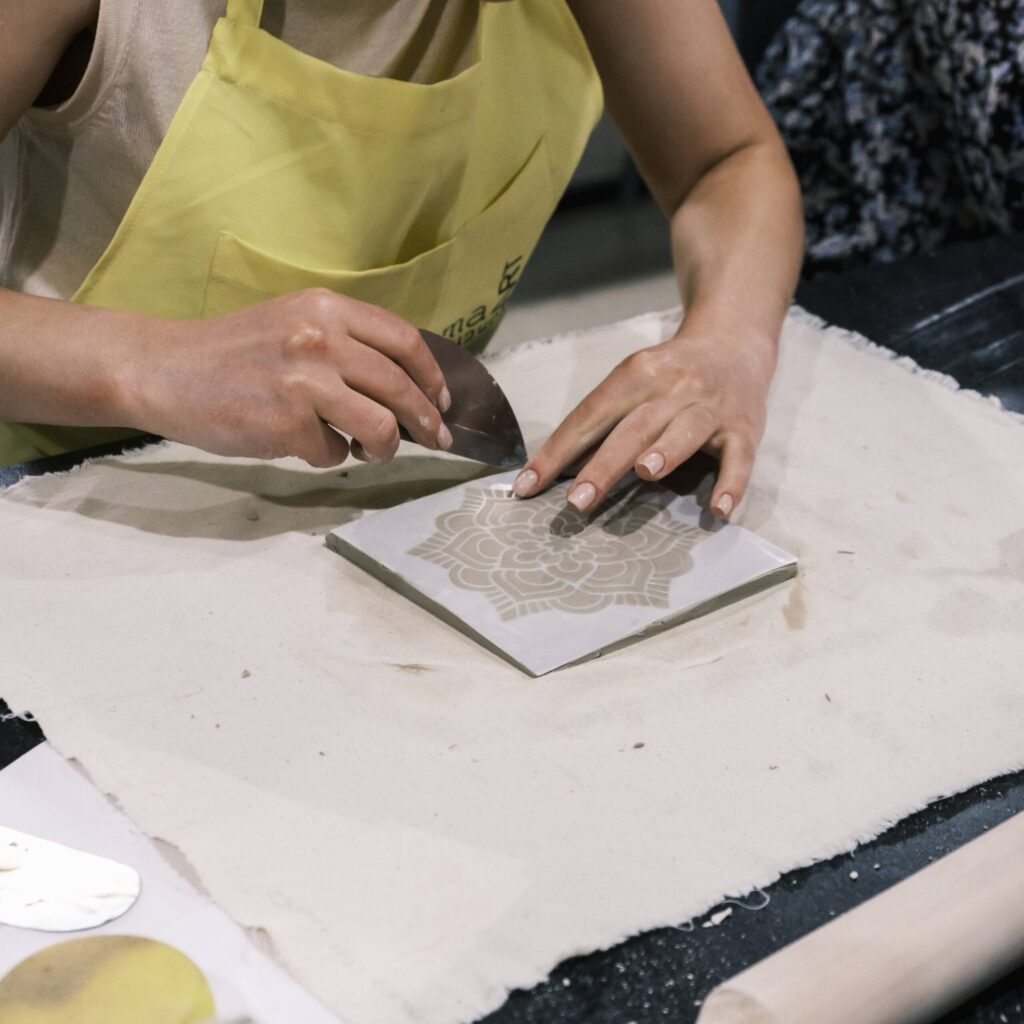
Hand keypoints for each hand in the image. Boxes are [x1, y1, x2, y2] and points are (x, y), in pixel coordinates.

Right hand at [126, 289, 452, 466]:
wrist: (164, 370)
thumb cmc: (231, 353)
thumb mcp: (292, 324)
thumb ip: (344, 344)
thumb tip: (403, 388)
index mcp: (326, 308)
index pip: (404, 340)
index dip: (432, 375)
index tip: (443, 400)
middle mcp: (320, 338)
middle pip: (400, 387)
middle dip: (426, 420)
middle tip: (435, 439)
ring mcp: (304, 381)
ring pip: (381, 427)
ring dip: (386, 448)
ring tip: (372, 451)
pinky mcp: (286, 423)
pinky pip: (333, 453)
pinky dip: (328, 458)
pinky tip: (309, 447)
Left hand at [513, 321, 777, 516]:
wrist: (734, 342)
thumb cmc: (670, 374)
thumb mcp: (634, 381)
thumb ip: (604, 420)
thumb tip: (557, 468)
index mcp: (637, 374)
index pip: (590, 415)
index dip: (558, 451)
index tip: (528, 486)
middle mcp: (673, 387)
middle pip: (634, 427)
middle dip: (604, 464)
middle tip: (577, 501)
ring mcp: (710, 407)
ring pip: (686, 431)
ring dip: (666, 451)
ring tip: (645, 473)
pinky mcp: (744, 427)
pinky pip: (739, 457)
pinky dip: (731, 484)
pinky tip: (719, 509)